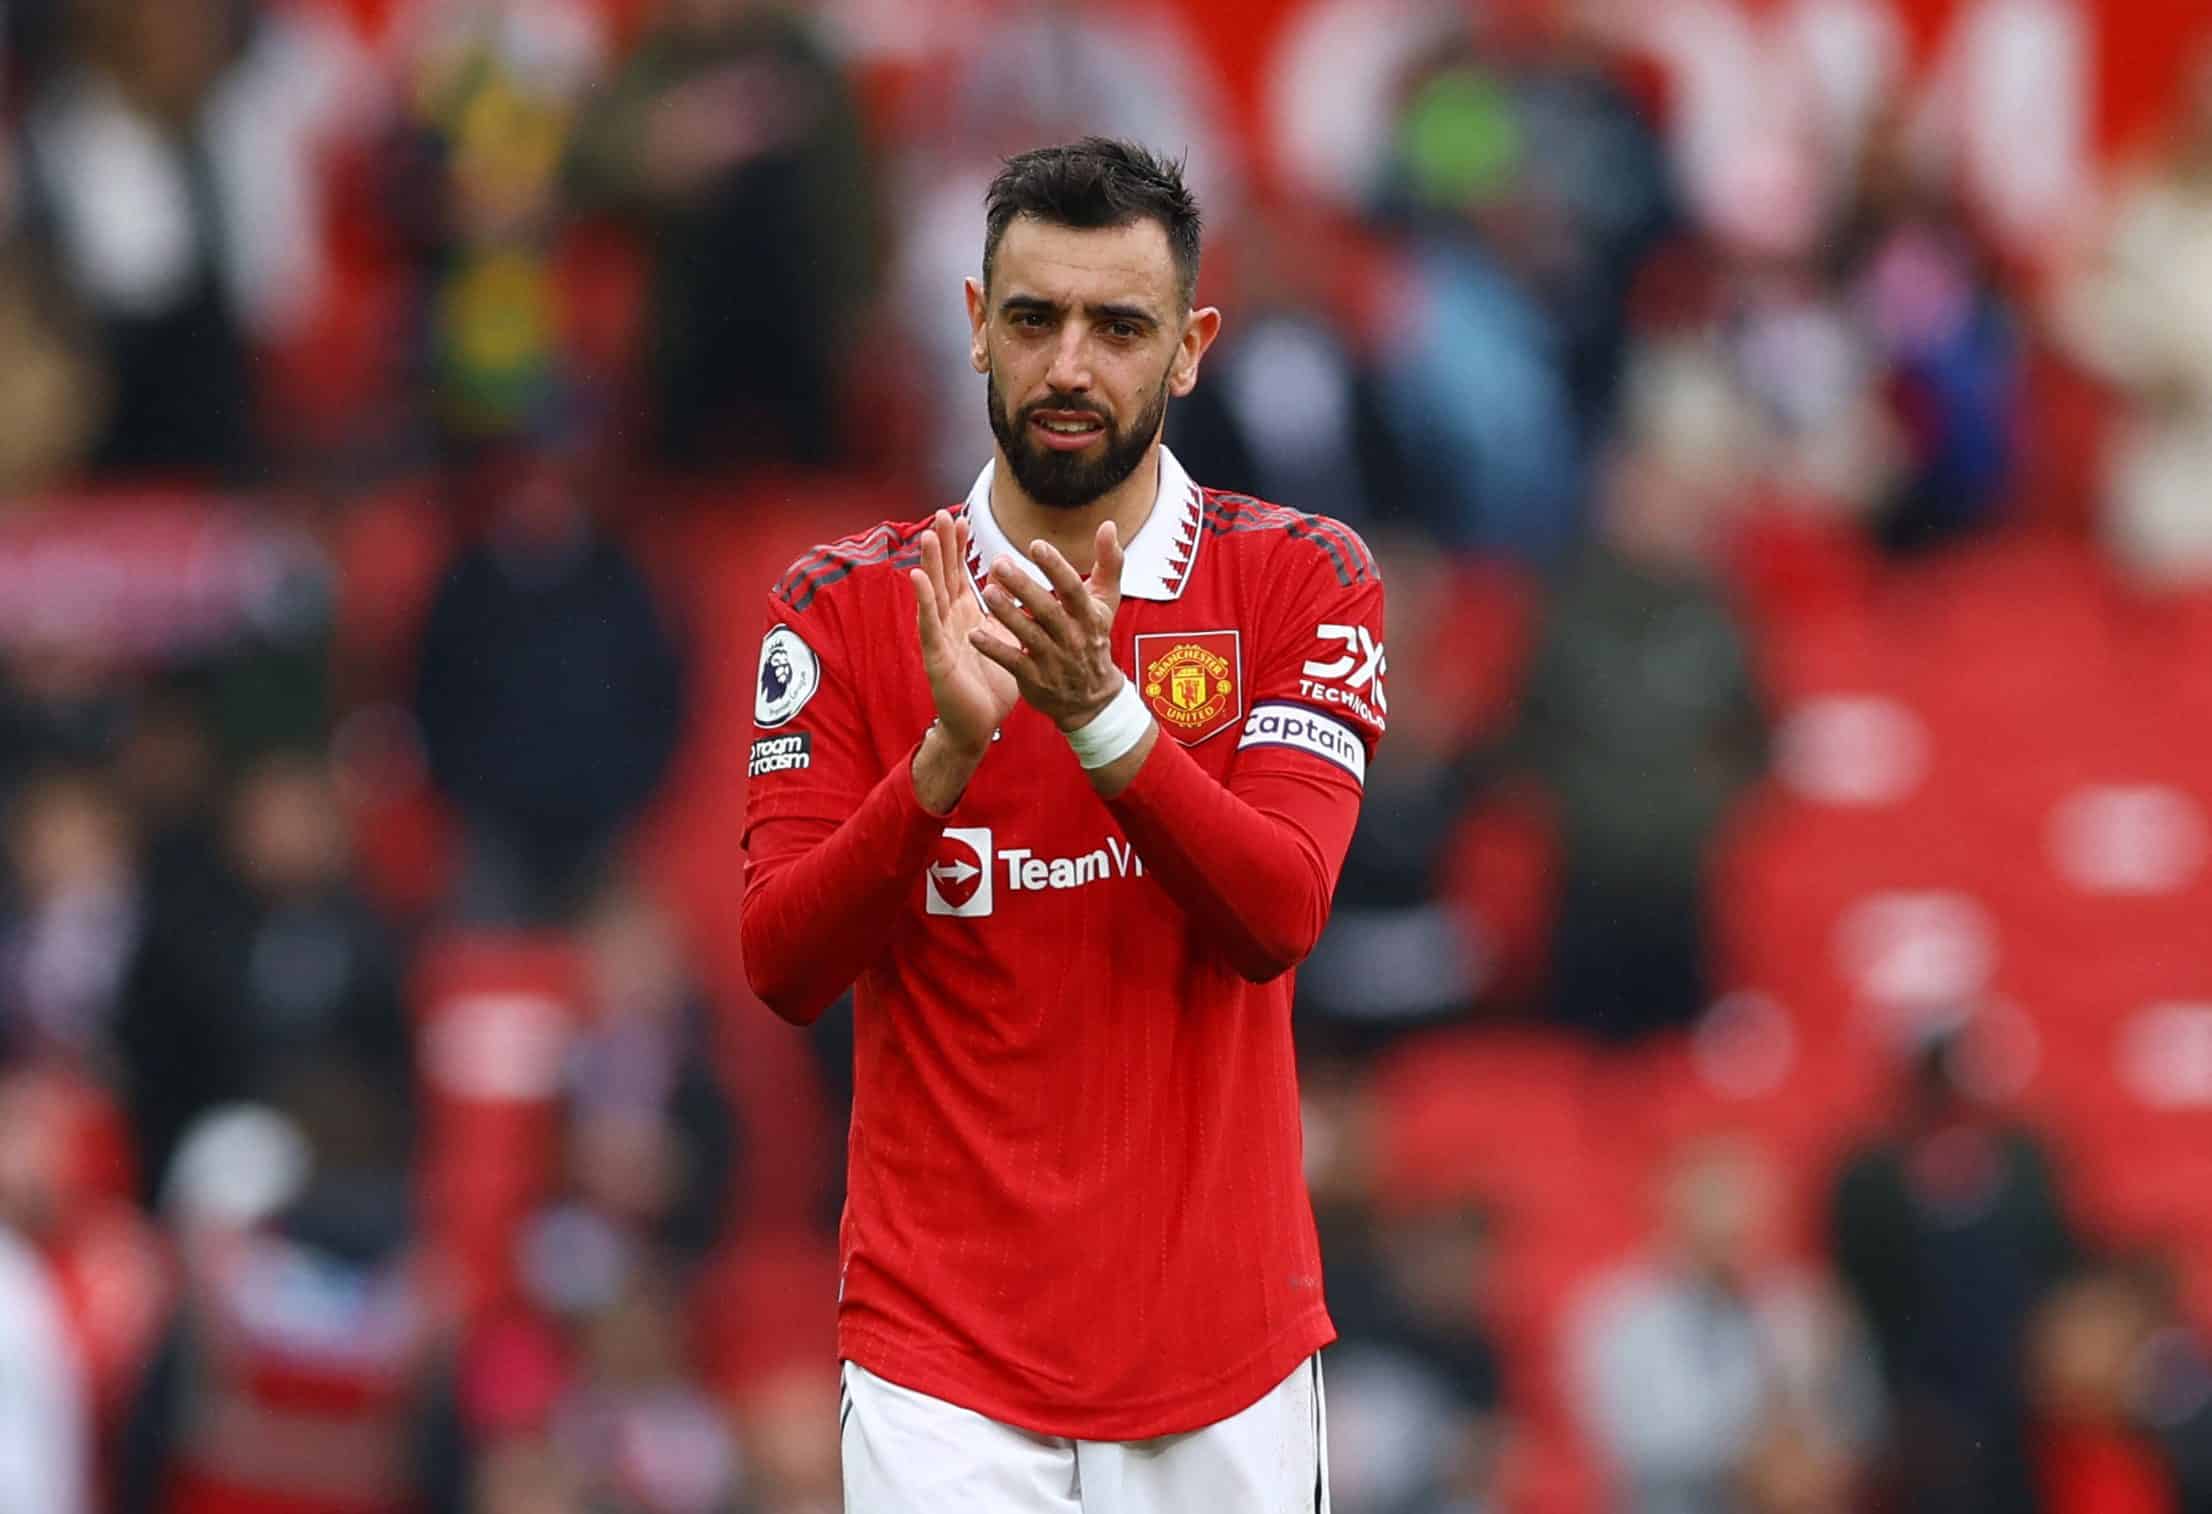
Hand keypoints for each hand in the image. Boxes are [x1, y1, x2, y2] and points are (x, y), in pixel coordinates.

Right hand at [910, 510, 1018, 755]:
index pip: (959, 574)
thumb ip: (1006, 609)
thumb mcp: (1004, 638)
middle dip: (942, 547)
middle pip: (943, 577)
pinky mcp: (936, 658)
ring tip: (928, 538)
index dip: (958, 548)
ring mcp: (940, 639)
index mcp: (965, 616)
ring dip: (929, 566)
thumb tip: (1012, 580)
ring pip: (933, 596)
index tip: (960, 518)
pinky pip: (929, 626)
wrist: (980, 725)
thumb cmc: (991, 682)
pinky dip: (923, 602)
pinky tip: (918, 580)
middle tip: (940, 515)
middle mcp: (948, 622)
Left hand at [973, 521, 1126, 729]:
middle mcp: (1072, 637)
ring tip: (986, 591)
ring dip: (1007, 613)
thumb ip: (1109, 563)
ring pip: (1028, 635)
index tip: (1035, 545)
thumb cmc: (1093, 638)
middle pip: (1047, 609)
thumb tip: (1109, 525)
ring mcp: (1053, 660)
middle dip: (1023, 586)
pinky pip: (1013, 662)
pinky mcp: (1035, 679)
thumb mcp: (1106, 601)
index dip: (1055, 567)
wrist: (1091, 697)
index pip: (1072, 588)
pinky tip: (974, 633)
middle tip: (998, 562)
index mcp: (1088, 615)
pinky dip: (994, 648)